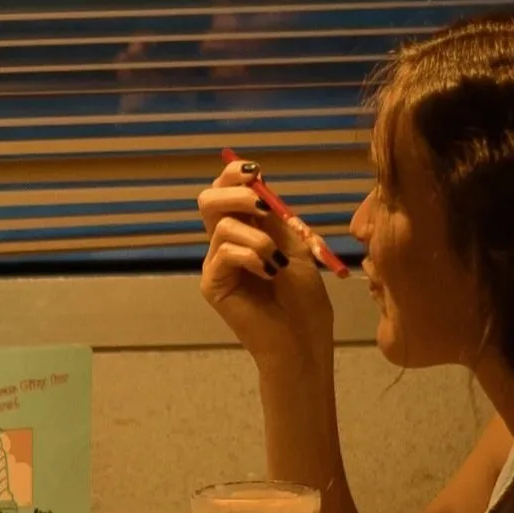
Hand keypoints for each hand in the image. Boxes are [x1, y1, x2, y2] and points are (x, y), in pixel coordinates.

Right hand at [197, 158, 334, 370]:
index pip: (227, 191)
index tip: (257, 171)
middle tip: (260, 203)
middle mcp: (225, 244)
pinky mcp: (212, 285)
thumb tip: (258, 186)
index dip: (235, 174)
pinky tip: (269, 273)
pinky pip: (224, 253)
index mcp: (247, 231)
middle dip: (234, 193)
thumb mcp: (296, 247)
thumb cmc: (304, 300)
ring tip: (277, 260)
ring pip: (222, 226)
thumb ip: (275, 218)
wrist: (302, 340)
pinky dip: (251, 257)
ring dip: (257, 237)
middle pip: (209, 201)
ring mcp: (216, 265)